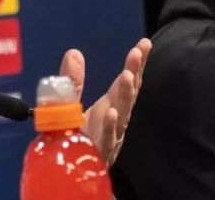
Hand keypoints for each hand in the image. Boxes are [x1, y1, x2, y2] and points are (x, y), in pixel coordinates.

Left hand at [59, 38, 151, 165]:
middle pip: (128, 95)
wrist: (70, 171)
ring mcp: (109, 136)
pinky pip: (105, 139)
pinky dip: (110, 126)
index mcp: (111, 106)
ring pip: (121, 114)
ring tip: (127, 76)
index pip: (128, 81)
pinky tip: (111, 112)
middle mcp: (115, 119)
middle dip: (134, 73)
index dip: (137, 63)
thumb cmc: (76, 138)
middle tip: (137, 52)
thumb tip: (74, 53)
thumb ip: (73, 81)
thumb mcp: (69, 104)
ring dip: (125, 95)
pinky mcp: (98, 152)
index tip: (144, 43)